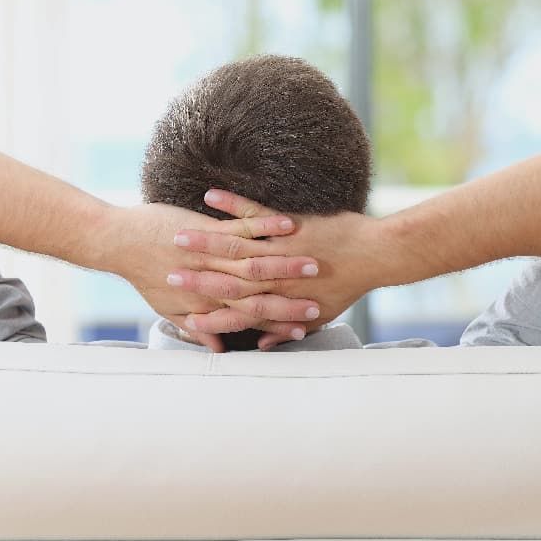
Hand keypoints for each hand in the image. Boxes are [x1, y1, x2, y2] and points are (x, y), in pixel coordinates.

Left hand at [111, 202, 323, 351]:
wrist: (118, 243)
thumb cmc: (144, 274)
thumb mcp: (169, 306)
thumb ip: (199, 326)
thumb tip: (216, 349)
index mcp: (209, 300)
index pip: (253, 315)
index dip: (281, 321)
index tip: (305, 326)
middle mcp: (216, 279)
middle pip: (262, 290)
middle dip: (295, 295)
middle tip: (321, 299)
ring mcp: (213, 251)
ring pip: (257, 259)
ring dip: (288, 261)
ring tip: (315, 262)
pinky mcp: (208, 226)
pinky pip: (244, 224)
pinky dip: (266, 224)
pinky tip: (288, 224)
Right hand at [168, 190, 393, 349]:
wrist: (374, 257)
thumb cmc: (347, 286)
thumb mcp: (317, 315)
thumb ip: (284, 329)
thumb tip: (263, 344)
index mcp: (276, 299)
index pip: (232, 310)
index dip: (204, 313)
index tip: (182, 313)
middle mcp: (271, 276)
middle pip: (222, 277)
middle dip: (191, 275)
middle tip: (166, 271)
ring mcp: (277, 247)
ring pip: (232, 244)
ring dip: (202, 238)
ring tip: (177, 233)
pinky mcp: (287, 222)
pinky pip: (252, 210)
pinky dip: (230, 202)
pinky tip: (210, 195)